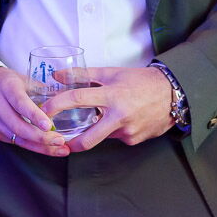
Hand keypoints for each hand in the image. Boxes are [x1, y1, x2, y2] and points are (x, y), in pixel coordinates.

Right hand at [0, 66, 69, 156]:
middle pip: (19, 126)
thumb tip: (63, 99)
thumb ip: (40, 88)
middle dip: (41, 137)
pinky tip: (48, 149)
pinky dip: (33, 147)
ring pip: (18, 138)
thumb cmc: (1, 82)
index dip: (34, 115)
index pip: (20, 103)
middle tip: (61, 141)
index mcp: (6, 88)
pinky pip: (15, 142)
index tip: (48, 125)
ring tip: (60, 149)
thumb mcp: (20, 78)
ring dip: (40, 146)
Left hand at [41, 66, 174, 150]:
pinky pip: (116, 138)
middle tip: (60, 141)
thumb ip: (83, 74)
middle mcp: (119, 116)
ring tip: (106, 116)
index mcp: (111, 94)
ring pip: (102, 136)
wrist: (173, 93)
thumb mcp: (112, 73)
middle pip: (87, 139)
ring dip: (98, 130)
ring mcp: (128, 131)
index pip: (76, 99)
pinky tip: (125, 119)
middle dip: (70, 144)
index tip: (43, 111)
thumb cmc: (140, 80)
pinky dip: (114, 130)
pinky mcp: (135, 140)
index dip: (56, 105)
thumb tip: (56, 75)